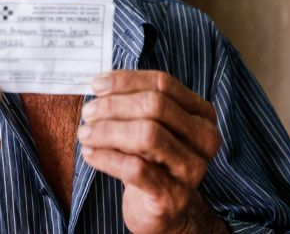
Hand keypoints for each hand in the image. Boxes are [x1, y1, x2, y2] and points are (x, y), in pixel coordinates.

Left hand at [78, 70, 222, 233]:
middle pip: (155, 106)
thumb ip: (133, 102)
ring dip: (108, 131)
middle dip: (114, 106)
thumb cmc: (152, 159)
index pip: (163, 84)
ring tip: (85, 134)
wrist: (164, 208)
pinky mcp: (172, 195)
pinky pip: (135, 168)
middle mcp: (204, 139)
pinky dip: (106, 158)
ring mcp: (191, 169)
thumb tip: (100, 84)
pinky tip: (90, 154)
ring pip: (147, 135)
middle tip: (88, 113)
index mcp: (201, 114)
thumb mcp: (149, 126)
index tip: (96, 85)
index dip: (126, 81)